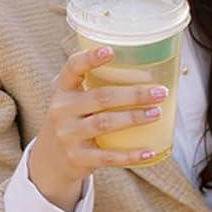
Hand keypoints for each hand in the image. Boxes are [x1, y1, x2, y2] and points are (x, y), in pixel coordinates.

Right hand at [27, 44, 169, 211]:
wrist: (51, 161)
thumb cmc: (73, 122)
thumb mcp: (73, 102)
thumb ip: (96, 88)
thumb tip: (147, 75)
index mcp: (62, 90)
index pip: (72, 68)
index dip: (90, 58)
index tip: (111, 51)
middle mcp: (62, 111)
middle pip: (101, 97)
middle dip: (134, 94)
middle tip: (160, 92)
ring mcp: (68, 135)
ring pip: (105, 123)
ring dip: (134, 118)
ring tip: (157, 113)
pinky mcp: (77, 158)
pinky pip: (108, 156)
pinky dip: (130, 155)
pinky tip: (149, 151)